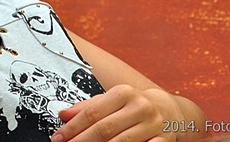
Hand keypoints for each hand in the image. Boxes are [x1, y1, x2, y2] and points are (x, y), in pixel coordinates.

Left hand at [52, 85, 186, 141]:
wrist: (170, 110)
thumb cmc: (134, 105)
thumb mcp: (112, 99)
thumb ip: (87, 106)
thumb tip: (63, 115)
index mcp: (124, 93)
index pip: (92, 113)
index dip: (73, 127)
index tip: (59, 137)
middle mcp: (140, 107)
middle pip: (104, 129)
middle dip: (82, 141)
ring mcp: (153, 125)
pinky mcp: (164, 141)